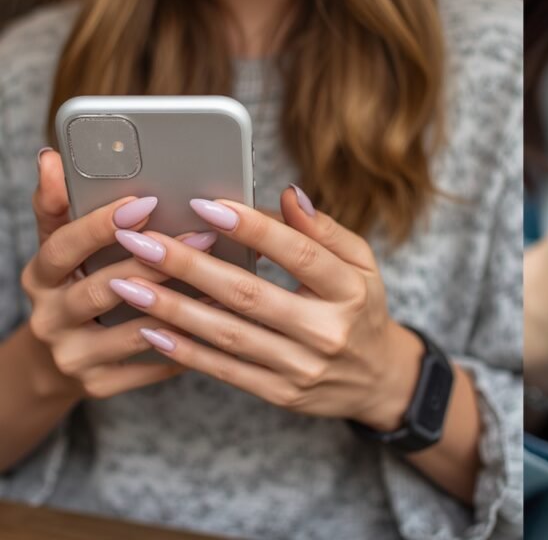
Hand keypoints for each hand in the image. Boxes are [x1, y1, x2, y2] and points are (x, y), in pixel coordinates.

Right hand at [22, 149, 206, 399]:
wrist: (53, 364)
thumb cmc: (71, 290)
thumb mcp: (59, 251)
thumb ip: (60, 207)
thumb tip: (53, 158)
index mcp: (40, 277)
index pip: (63, 247)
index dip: (101, 225)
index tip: (145, 202)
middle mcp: (50, 318)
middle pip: (102, 288)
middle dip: (155, 262)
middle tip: (203, 235)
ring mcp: (74, 357)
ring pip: (132, 331)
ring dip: (180, 306)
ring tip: (222, 280)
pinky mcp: (100, 386)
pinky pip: (150, 367)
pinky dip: (185, 346)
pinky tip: (217, 324)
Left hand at [106, 185, 423, 431]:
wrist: (379, 380)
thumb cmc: (362, 309)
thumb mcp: (362, 264)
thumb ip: (324, 230)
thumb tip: (287, 194)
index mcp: (351, 290)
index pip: (299, 254)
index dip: (251, 229)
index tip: (204, 205)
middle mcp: (329, 330)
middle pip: (251, 295)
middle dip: (189, 265)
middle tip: (140, 242)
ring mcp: (303, 367)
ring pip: (229, 335)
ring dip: (173, 309)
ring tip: (127, 285)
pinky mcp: (283, 395)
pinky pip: (227, 371)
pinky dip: (186, 352)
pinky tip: (152, 330)